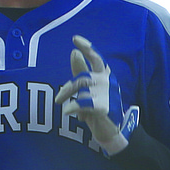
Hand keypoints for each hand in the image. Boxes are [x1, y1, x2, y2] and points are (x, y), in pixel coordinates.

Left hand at [54, 35, 139, 155]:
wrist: (111, 130)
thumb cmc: (98, 107)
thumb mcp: (88, 88)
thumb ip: (81, 71)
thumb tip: (74, 52)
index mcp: (104, 75)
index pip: (96, 58)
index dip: (87, 47)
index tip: (75, 39)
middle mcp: (107, 81)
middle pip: (83, 77)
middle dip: (68, 88)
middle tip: (58, 99)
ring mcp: (108, 93)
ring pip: (82, 90)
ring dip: (70, 99)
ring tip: (65, 108)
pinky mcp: (105, 107)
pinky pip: (83, 103)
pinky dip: (73, 107)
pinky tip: (68, 111)